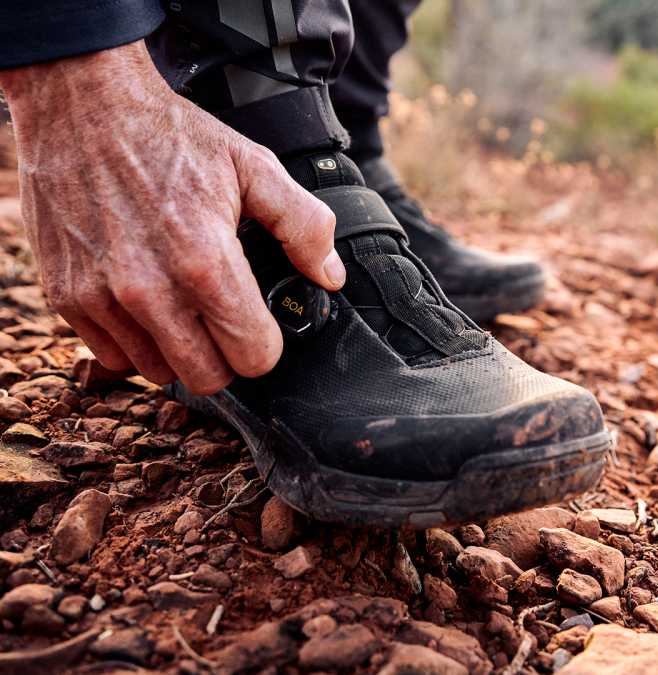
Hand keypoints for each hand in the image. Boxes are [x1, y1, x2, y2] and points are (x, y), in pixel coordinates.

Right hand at [0, 41, 344, 393]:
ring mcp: (103, 298)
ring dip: (180, 352)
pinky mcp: (67, 298)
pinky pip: (113, 358)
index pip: (252, 356)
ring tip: (184, 310)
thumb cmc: (169, 137)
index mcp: (205, 261)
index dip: (265, 345)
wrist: (83, 108)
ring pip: (160, 373)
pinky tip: (145, 308)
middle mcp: (150, 290)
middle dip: (226, 357)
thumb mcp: (254, 167)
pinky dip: (135, 343)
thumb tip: (330, 276)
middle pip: (208, 378)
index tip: (260, 327)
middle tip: (225, 324)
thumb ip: (304, 226)